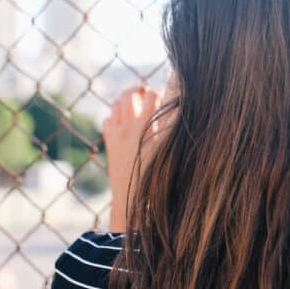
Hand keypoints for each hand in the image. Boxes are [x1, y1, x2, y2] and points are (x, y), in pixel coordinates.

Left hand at [102, 84, 166, 231]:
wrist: (131, 198)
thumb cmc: (156, 176)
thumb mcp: (167, 150)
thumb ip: (172, 128)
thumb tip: (181, 109)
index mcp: (144, 127)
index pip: (151, 95)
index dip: (160, 92)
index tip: (165, 97)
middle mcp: (127, 127)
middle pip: (128, 94)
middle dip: (138, 90)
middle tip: (146, 93)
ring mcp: (115, 135)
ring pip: (116, 105)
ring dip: (126, 101)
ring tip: (137, 105)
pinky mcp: (110, 144)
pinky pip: (108, 121)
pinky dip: (115, 117)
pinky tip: (125, 123)